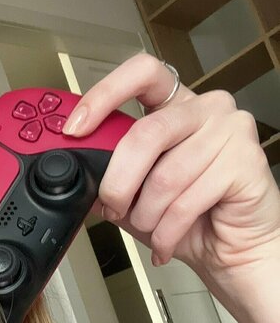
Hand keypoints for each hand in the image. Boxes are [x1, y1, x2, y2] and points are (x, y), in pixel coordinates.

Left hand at [62, 54, 279, 282]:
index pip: (142, 73)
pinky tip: (167, 240)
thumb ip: (108, 174)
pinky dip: (167, 231)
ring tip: (151, 227)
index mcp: (176, 106)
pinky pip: (188, 201)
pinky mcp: (247, 161)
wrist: (232, 249)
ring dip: (147, 215)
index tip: (76, 129)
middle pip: (146, 134)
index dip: (104, 95)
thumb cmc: (188, 218)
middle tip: (112, 206)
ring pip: (166, 176)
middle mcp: (206, 109)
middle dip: (118, 181)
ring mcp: (231, 130)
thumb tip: (76, 172)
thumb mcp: (135, 193)